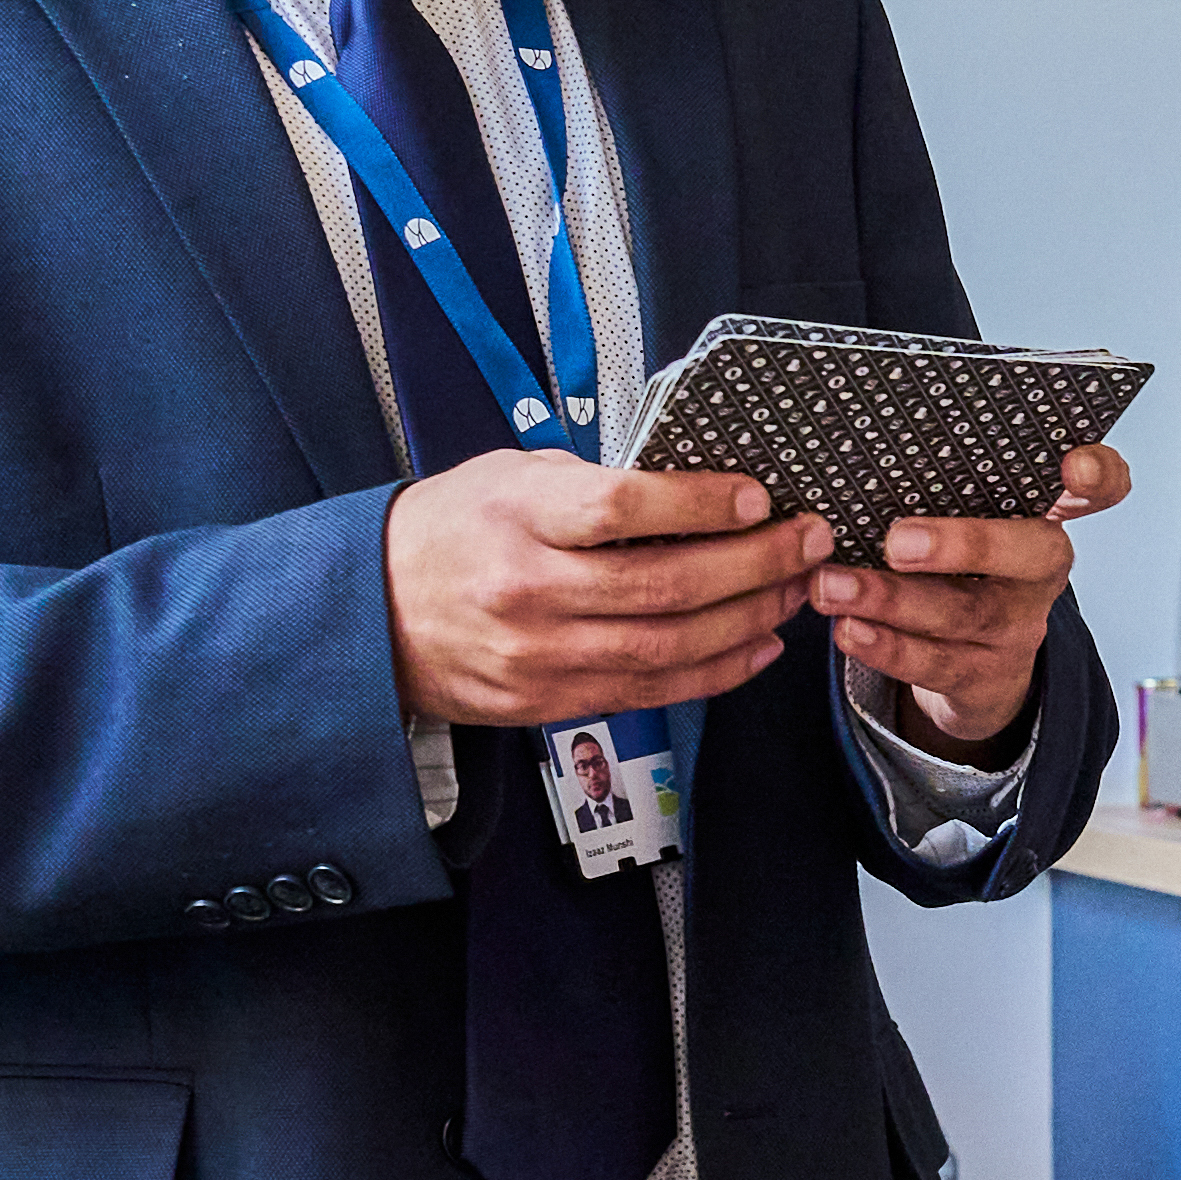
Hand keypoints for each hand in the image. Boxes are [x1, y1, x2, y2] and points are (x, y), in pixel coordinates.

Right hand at [387, 451, 829, 727]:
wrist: (372, 614)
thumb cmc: (449, 531)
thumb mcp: (508, 477)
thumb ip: (590, 483)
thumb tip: (691, 484)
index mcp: (517, 518)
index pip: (622, 509)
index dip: (700, 504)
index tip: (756, 497)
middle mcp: (528, 591)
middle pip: (663, 585)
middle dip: (754, 564)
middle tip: (808, 542)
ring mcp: (539, 656)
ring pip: (668, 647)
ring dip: (748, 620)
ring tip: (793, 591)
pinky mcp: (548, 702)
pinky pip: (649, 691)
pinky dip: (714, 671)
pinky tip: (756, 645)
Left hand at [826, 442, 1127, 752]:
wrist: (972, 664)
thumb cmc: (956, 566)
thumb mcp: (960, 522)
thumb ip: (938, 487)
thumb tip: (865, 446)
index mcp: (1044, 517)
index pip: (1097, 488)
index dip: (1098, 475)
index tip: (1072, 464)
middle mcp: (1041, 571)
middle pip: (1031, 553)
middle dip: (966, 545)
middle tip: (896, 541)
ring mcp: (1018, 628)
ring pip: (963, 613)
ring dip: (891, 600)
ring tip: (832, 586)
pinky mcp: (985, 677)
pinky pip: (936, 664)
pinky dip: (886, 648)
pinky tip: (848, 629)